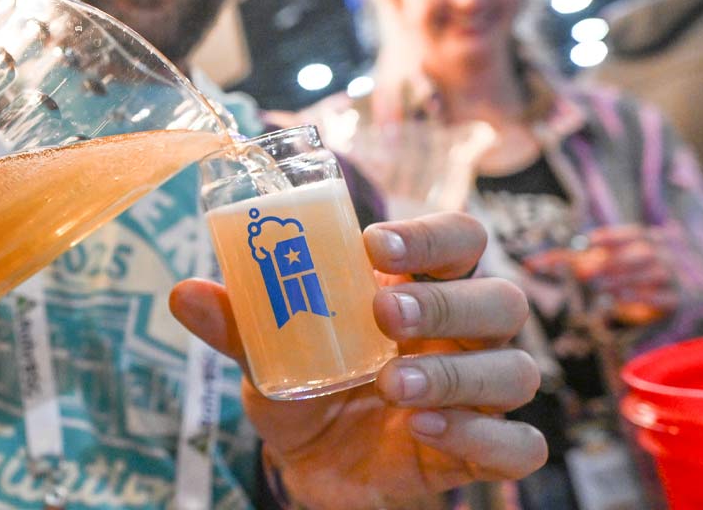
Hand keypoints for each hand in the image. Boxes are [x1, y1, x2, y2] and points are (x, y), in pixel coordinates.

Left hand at [171, 212, 545, 508]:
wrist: (312, 467)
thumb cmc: (306, 388)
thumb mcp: (268, 355)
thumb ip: (238, 324)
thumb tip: (183, 293)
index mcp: (420, 289)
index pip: (458, 240)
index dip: (430, 236)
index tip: (373, 245)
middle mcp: (463, 334)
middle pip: (500, 299)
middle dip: (446, 301)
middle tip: (384, 313)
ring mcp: (478, 392)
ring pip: (516, 370)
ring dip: (457, 374)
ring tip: (393, 385)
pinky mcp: (481, 450)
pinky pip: (520, 444)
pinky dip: (481, 437)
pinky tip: (424, 431)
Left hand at [571, 224, 677, 325]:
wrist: (675, 294)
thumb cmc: (631, 273)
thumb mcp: (608, 261)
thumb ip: (577, 259)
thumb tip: (534, 263)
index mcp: (650, 239)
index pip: (634, 232)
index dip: (612, 236)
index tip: (589, 241)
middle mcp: (664, 254)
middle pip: (641, 253)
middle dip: (611, 262)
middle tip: (584, 273)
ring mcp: (673, 275)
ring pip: (652, 274)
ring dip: (624, 281)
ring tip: (600, 289)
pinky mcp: (677, 299)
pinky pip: (663, 297)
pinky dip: (642, 297)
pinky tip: (620, 300)